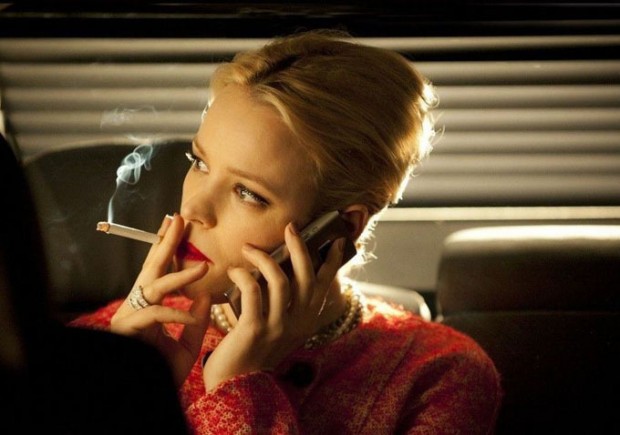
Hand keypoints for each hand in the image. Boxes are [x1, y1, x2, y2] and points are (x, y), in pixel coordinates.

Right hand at [110, 214, 211, 385]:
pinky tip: (189, 313)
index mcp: (151, 306)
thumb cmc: (162, 373)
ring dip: (179, 276)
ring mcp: (129, 317)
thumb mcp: (186, 345)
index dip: (169, 249)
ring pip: (153, 287)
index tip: (180, 227)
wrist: (149, 399)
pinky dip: (174, 313)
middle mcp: (137, 306)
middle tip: (178, 219)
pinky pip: (153, 315)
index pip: (161, 272)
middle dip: (165, 243)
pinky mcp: (127, 331)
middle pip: (151, 268)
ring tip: (203, 267)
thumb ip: (196, 321)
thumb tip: (207, 295)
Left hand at [202, 222, 344, 390]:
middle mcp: (297, 323)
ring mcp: (278, 327)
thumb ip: (287, 306)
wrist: (235, 385)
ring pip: (280, 280)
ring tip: (249, 248)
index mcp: (306, 321)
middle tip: (291, 227)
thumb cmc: (254, 351)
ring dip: (264, 258)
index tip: (338, 240)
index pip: (324, 285)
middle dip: (300, 247)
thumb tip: (282, 271)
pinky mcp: (254, 329)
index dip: (332, 261)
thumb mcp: (280, 329)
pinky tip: (234, 271)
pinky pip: (253, 291)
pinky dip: (243, 275)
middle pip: (306, 277)